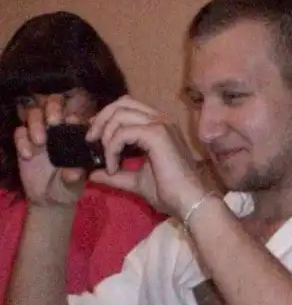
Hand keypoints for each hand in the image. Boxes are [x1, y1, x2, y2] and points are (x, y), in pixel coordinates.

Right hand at [14, 94, 85, 206]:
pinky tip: (27, 155)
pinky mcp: (24, 143)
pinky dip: (22, 140)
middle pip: (53, 106)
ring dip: (36, 123)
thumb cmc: (67, 187)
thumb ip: (75, 177)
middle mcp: (57, 131)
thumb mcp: (74, 185)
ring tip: (40, 142)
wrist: (49, 199)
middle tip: (53, 122)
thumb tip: (75, 173)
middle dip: (52, 109)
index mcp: (73, 136)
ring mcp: (39, 135)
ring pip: (34, 114)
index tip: (71, 122)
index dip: (72, 115)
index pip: (74, 117)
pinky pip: (19, 132)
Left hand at [87, 95, 207, 218]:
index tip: (94, 136)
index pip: (128, 107)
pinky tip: (113, 167)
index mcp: (158, 127)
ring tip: (106, 160)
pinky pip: (123, 133)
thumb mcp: (135, 180)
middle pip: (122, 103)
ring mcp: (160, 124)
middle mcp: (160, 120)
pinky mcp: (157, 134)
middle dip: (101, 119)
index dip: (107, 117)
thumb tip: (92, 174)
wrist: (187, 201)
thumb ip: (116, 174)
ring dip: (106, 135)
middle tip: (91, 140)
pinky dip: (112, 148)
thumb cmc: (168, 192)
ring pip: (120, 114)